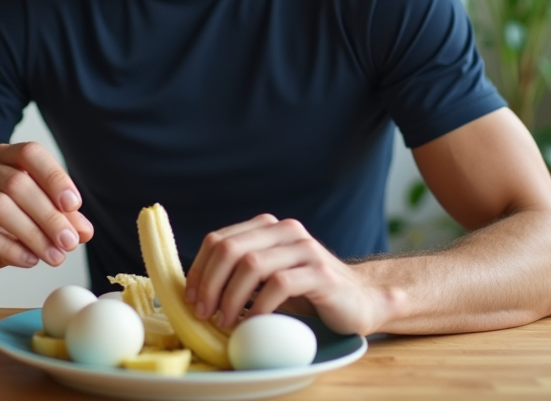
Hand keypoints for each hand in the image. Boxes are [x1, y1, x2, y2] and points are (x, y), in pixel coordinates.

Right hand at [0, 142, 92, 288]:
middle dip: (49, 215)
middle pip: (17, 183)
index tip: (74, 205)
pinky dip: (10, 249)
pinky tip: (30, 261)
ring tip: (54, 256)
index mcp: (2, 157)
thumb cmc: (4, 228)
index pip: (29, 153)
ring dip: (33, 234)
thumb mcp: (38, 220)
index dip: (53, 177)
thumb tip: (85, 231)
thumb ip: (62, 220)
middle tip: (70, 242)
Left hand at [183, 214, 387, 335]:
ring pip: (252, 264)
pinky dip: (260, 306)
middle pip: (230, 249)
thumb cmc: (307, 293)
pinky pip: (279, 284)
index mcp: (268, 228)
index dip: (199, 269)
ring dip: (231, 297)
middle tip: (203, 312)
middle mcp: (285, 231)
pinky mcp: (321, 273)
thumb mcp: (269, 277)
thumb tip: (197, 289)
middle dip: (210, 283)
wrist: (359, 301)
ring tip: (226, 321)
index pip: (219, 240)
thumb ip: (241, 272)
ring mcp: (305, 249)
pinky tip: (255, 322)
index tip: (190, 298)